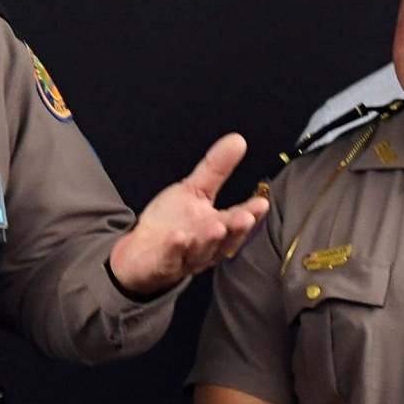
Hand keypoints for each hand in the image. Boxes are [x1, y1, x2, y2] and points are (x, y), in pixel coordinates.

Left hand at [109, 134, 271, 296]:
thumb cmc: (174, 222)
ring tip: (216, 227)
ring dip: (209, 240)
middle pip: (225, 239)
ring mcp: (186, 257)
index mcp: (218, 226)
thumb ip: (217, 168)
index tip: (261, 203)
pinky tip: (178, 237)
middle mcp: (207, 245)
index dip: (251, 213)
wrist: (142, 253)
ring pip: (201, 250)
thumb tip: (238, 139)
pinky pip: (170, 258)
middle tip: (244, 217)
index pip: (238, 219)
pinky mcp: (163, 264)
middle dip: (235, 229)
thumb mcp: (195, 190)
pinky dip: (175, 249)